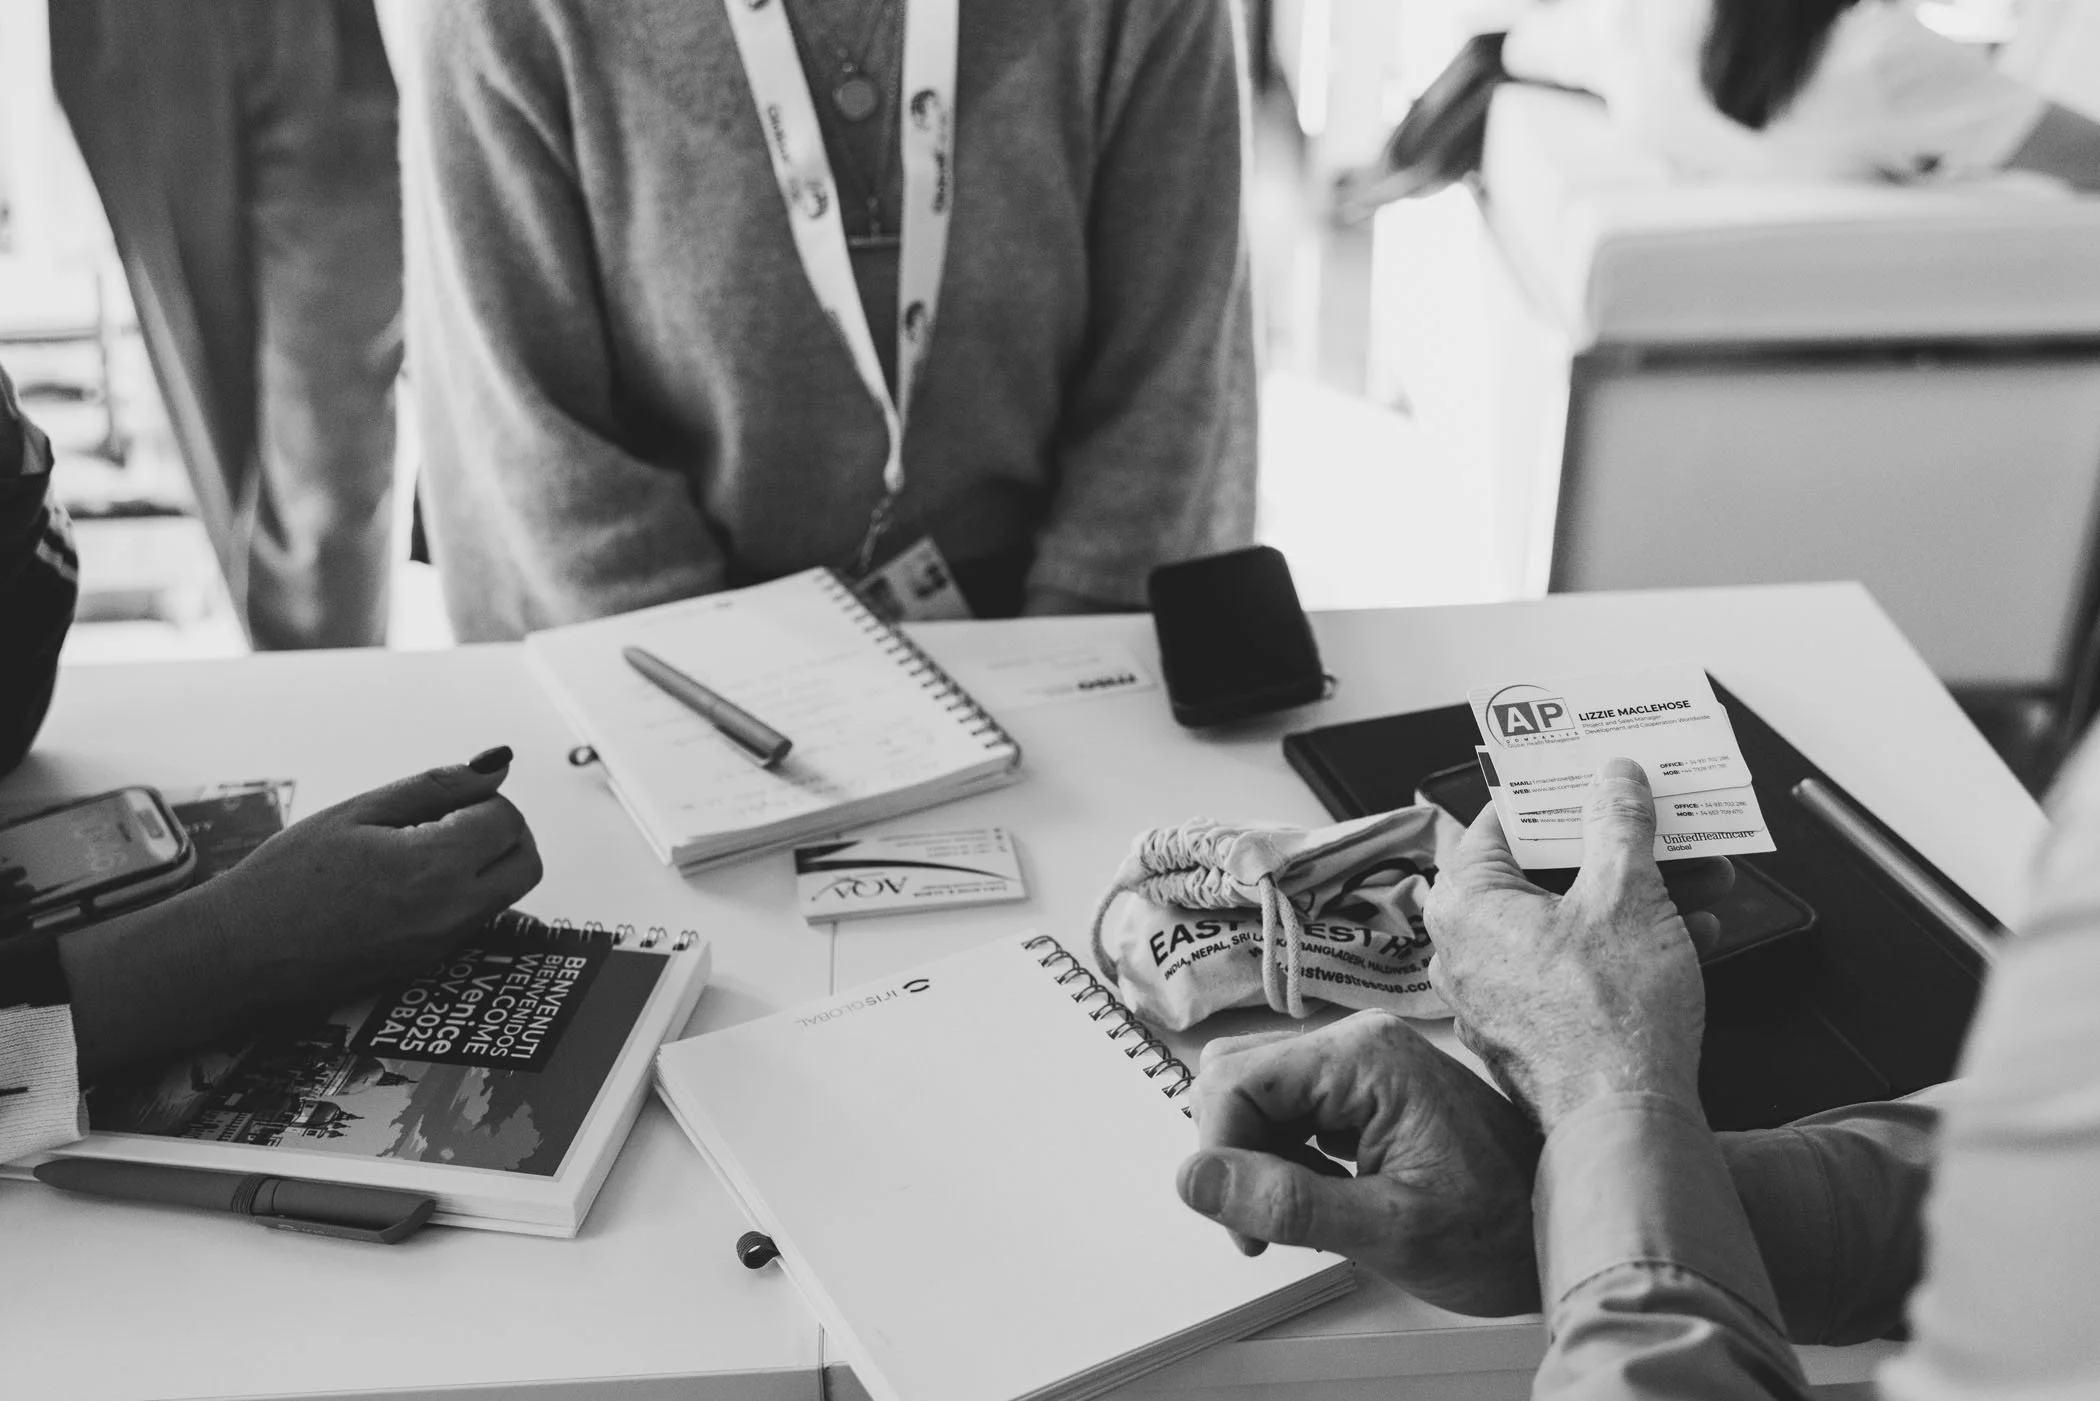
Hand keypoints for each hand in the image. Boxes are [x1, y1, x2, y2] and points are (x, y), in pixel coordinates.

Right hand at [195, 750, 541, 1000]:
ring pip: (507, 893)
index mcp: (434, 866)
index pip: (508, 820)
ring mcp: (443, 943)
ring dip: (488, 862)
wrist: (241, 951)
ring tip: (425, 847)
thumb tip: (496, 764)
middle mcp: (450, 911)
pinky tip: (412, 881)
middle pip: (526, 863)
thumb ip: (436, 787)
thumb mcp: (358, 811)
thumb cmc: (285, 878)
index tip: (447, 799)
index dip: (484, 799)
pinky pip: (477, 919)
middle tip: (456, 818)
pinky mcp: (430, 962)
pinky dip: (466, 892)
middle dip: (504, 832)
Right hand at [1176, 1010, 1543, 1314]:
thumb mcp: (1390, 1230)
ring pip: (1257, 1094)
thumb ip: (1287, 1203)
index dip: (1220, 1154)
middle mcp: (1359, 1043)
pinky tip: (1323, 1199)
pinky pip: (1292, 1109)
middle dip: (1233, 1152)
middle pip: (1236, 1076)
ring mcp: (1363, 1064)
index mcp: (1364, 1057)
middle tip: (1265, 1225)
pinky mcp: (1367, 1090)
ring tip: (1304, 1216)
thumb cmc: (1506, 1230)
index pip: (1233, 1081)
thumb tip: (1197, 1179)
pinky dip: (1286, 1158)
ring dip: (1258, 1158)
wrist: (1574, 1231)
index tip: (1242, 1221)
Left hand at [1423, 757, 1709, 1133]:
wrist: (1625, 1125)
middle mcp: (1466, 949)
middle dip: (1614, 847)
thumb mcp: (1627, 895)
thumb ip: (1619, 825)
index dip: (1557, 793)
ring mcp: (1496, 994)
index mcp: (1465, 905)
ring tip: (1698, 873)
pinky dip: (1627, 944)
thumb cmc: (1608, 1022)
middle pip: (1542, 873)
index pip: (1502, 821)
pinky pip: (1576, 967)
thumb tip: (1614, 781)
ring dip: (1637, 894)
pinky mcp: (1532, 1030)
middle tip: (1657, 822)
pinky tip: (1691, 930)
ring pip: (1569, 922)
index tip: (1593, 775)